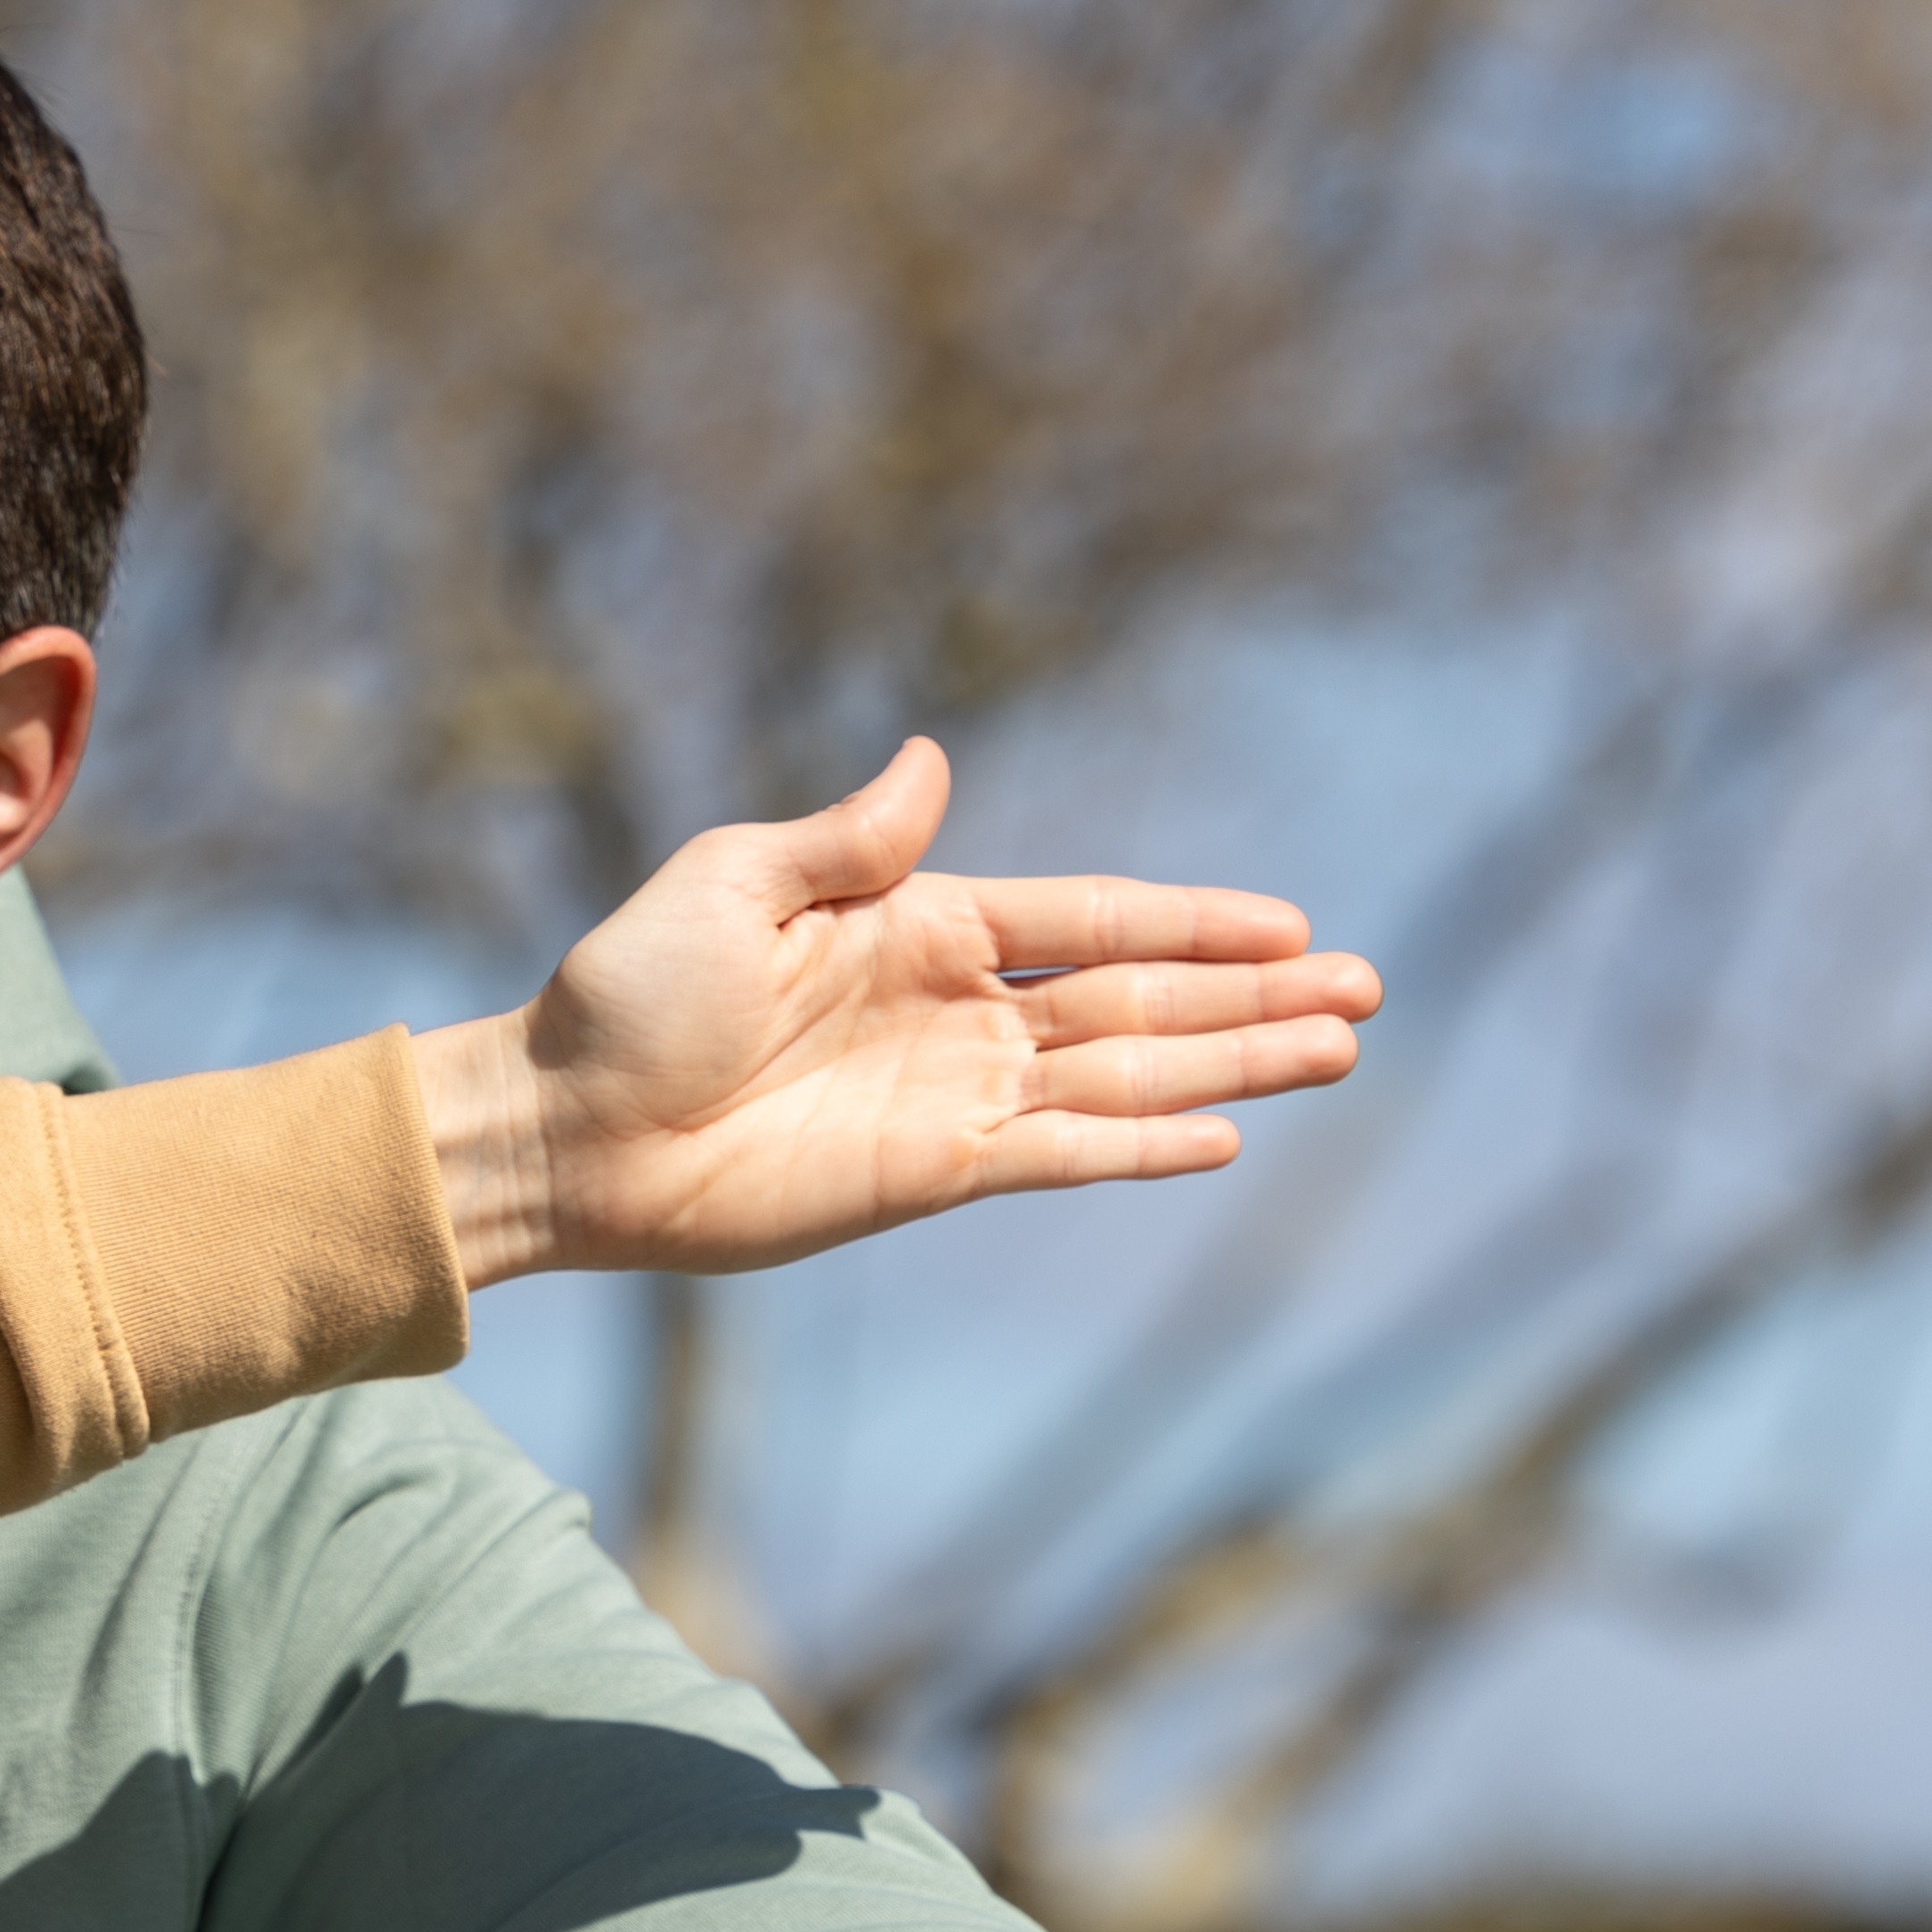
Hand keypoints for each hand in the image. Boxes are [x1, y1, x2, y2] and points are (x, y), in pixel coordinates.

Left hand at [416, 738, 1379, 1288]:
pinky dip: (1140, 1148)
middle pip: (1135, 1000)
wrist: (566, 1125)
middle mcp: (952, 1009)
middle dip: (1249, 996)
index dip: (1189, 923)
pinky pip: (1061, 1155)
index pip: (1086, 920)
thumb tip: (932, 759)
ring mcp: (952, 1094)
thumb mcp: (731, 884)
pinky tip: (1222, 1135)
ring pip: (1124, 1077)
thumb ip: (847, 840)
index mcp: (914, 925)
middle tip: (1365, 990)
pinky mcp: (932, 1172)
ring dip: (1231, 1065)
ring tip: (1337, 1050)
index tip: (1290, 923)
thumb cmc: (627, 994)